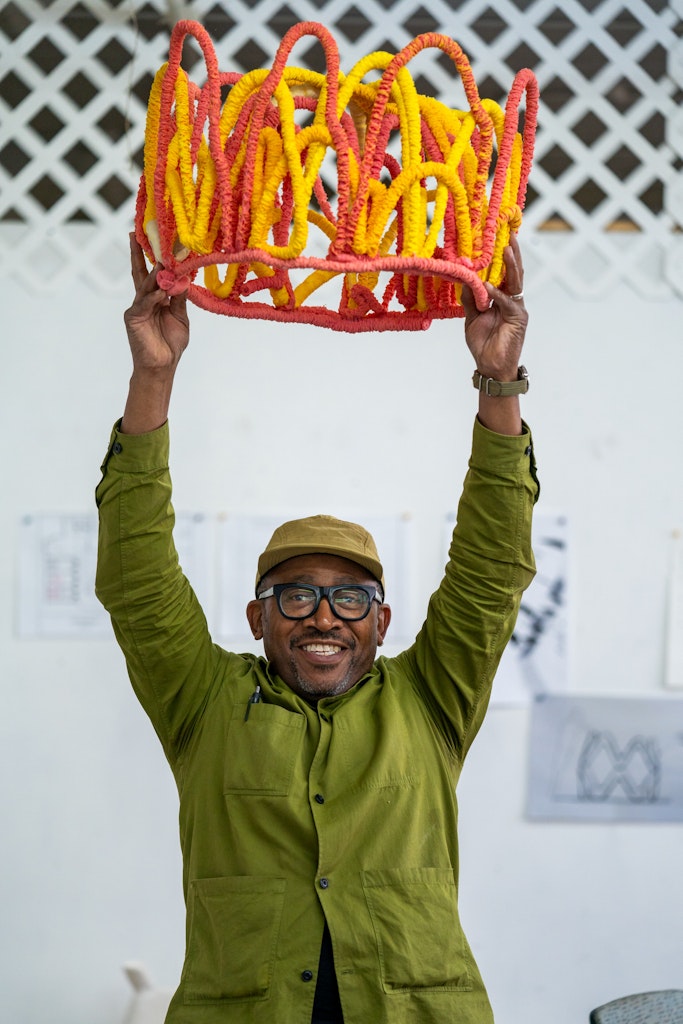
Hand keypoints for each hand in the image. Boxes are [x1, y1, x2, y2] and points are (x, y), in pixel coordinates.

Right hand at [123, 233, 188, 373]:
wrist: (163, 365)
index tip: (154, 239)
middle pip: (141, 272)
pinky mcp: (133, 318)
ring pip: (145, 285)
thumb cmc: (171, 343)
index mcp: (155, 298)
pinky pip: (144, 303)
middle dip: (139, 253)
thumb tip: (183, 278)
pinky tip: (161, 292)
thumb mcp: (180, 316)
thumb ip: (179, 297)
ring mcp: (137, 307)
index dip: (152, 257)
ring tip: (161, 260)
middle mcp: (144, 299)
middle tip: (137, 234)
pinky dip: (153, 296)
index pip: (151, 273)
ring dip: (153, 273)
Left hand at [461, 233, 527, 380]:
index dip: (501, 256)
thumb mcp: (472, 317)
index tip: (497, 237)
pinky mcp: (518, 318)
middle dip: (512, 253)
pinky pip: (506, 302)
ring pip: (515, 282)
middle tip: (509, 233)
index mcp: (502, 297)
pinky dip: (496, 293)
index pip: (503, 272)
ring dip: (511, 265)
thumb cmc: (483, 343)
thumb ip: (470, 298)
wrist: (490, 366)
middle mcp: (512, 299)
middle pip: (514, 272)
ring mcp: (517, 308)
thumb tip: (464, 278)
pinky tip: (487, 286)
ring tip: (506, 248)